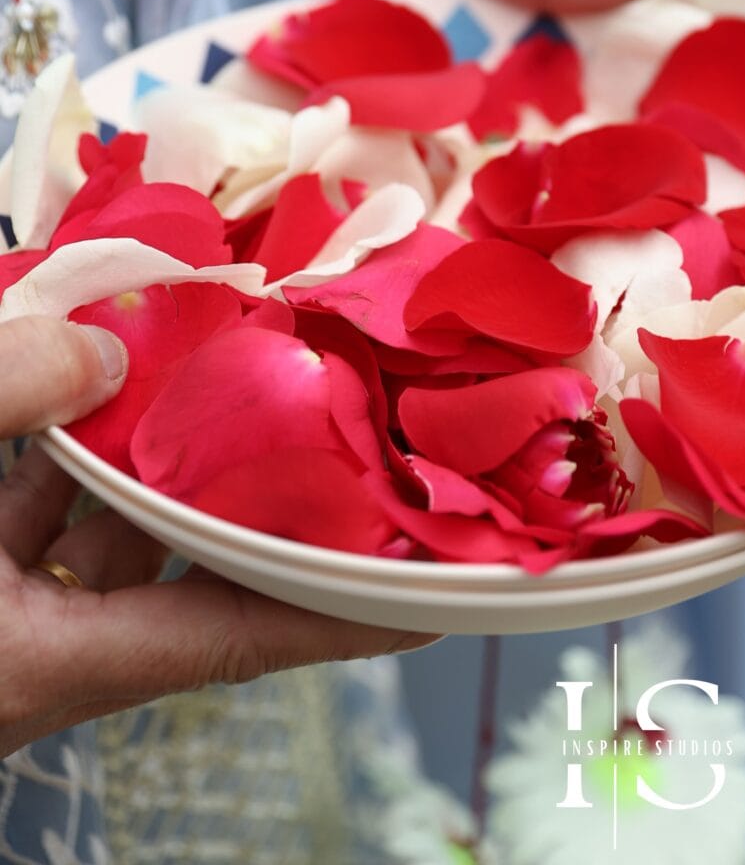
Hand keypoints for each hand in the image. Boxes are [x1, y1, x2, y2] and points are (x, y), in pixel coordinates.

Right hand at [0, 317, 432, 757]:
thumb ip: (11, 395)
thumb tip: (108, 350)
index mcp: (46, 662)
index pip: (238, 636)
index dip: (345, 612)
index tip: (434, 591)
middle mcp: (45, 656)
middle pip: (199, 580)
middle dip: (275, 508)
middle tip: (359, 440)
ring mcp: (13, 622)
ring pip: (123, 546)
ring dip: (171, 467)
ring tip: (241, 382)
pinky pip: (54, 524)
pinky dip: (84, 464)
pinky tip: (100, 390)